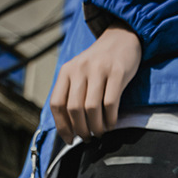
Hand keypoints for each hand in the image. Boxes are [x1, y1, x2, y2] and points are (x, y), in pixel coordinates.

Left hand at [50, 25, 142, 141]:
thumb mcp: (79, 72)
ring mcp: (99, 69)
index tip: (69, 139)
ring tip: (100, 133)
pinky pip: (111, 103)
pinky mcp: (117, 72)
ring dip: (96, 127)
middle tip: (87, 138)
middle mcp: (80, 69)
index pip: (57, 103)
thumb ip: (72, 93)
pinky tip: (111, 124)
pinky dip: (110, 119)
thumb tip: (70, 128)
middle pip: (74, 108)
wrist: (121, 38)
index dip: (62, 126)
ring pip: (92, 108)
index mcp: (66, 71)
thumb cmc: (99, 63)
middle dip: (81, 130)